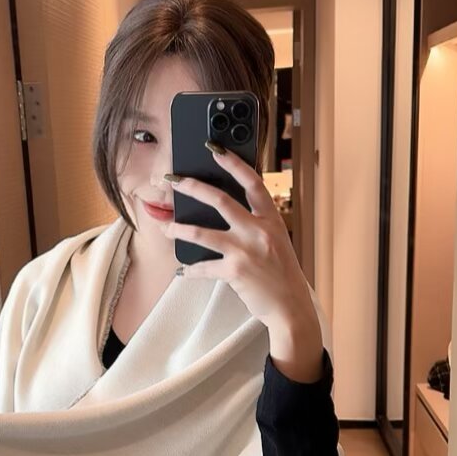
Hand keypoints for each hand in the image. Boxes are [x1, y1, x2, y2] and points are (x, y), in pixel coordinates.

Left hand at [165, 142, 324, 377]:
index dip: (233, 162)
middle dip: (192, 187)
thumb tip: (226, 211)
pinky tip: (182, 271)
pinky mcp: (235, 271)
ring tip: (165, 227)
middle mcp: (259, 231)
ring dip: (179, 228)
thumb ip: (256, 225)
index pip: (252, 182)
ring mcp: (246, 250)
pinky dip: (191, 270)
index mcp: (271, 219)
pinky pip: (204, 267)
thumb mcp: (276, 242)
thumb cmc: (282, 275)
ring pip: (203, 232)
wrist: (291, 307)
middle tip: (173, 180)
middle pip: (221, 199)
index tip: (215, 148)